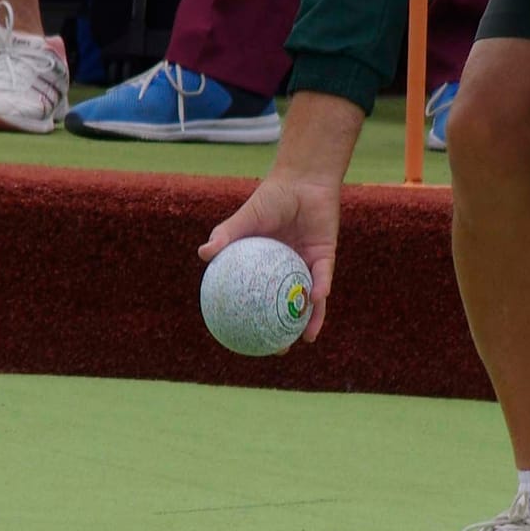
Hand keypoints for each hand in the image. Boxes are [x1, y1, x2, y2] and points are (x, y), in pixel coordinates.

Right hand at [198, 170, 341, 343]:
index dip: (255, 320)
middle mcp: (288, 270)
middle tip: (278, 350)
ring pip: (310, 299)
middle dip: (285, 330)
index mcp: (267, 266)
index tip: (245, 341)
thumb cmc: (271, 198)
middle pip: (287, 306)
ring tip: (305, 338)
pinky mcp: (326, 256)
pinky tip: (315, 300)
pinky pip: (323, 277)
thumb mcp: (245, 219)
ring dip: (310, 319)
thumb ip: (227, 235)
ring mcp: (308, 265)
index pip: (260, 299)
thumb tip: (203, 253)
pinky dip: (319, 289)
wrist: (303, 180)